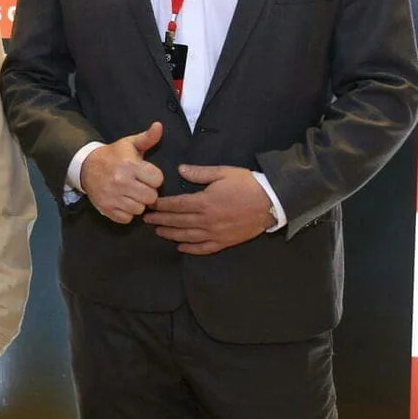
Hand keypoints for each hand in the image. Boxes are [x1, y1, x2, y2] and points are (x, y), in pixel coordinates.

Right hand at [79, 122, 164, 222]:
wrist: (87, 166)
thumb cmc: (113, 155)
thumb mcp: (130, 143)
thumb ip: (147, 137)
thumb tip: (159, 126)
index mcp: (130, 165)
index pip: (158, 180)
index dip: (154, 178)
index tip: (147, 175)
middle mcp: (121, 181)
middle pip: (151, 197)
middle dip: (148, 192)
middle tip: (140, 186)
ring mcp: (113, 196)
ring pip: (140, 209)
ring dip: (138, 203)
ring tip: (131, 193)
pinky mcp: (106, 208)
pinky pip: (127, 218)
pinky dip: (127, 212)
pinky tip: (123, 201)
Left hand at [144, 166, 273, 254]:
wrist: (271, 202)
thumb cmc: (247, 184)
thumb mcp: (223, 172)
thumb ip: (200, 173)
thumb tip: (180, 169)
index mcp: (205, 201)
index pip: (177, 205)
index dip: (162, 206)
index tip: (150, 205)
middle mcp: (207, 220)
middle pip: (178, 221)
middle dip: (161, 220)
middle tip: (146, 219)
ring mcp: (215, 233)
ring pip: (187, 236)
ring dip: (171, 234)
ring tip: (158, 232)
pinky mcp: (224, 242)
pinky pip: (204, 248)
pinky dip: (191, 249)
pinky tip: (180, 247)